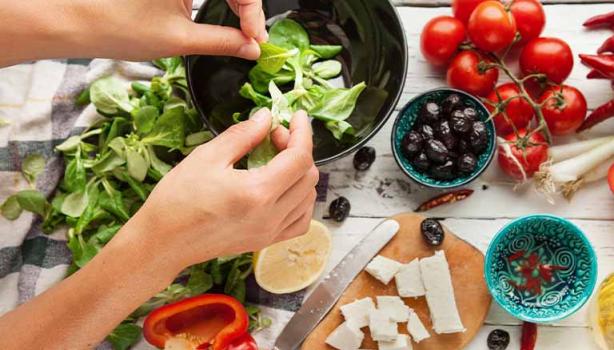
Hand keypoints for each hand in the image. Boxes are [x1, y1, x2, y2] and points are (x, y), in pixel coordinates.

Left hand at [77, 0, 265, 59]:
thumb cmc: (117, 26)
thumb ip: (223, 41)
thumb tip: (250, 48)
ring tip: (240, 28)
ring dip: (234, 1)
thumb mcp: (180, 39)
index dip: (253, 13)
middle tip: (251, 37)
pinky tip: (222, 12)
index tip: (255, 39)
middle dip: (246, 6)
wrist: (75, 19)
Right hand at [128, 108, 318, 271]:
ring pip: (308, 199)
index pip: (300, 158)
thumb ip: (243, 135)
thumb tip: (266, 118)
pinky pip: (299, 221)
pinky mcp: (264, 242)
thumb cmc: (177, 200)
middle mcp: (271, 216)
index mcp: (258, 192)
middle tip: (272, 137)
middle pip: (309, 177)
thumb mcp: (207, 156)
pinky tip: (283, 188)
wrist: (163, 243)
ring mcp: (270, 232)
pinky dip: (300, 201)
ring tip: (275, 160)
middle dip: (297, 150)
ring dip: (300, 174)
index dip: (302, 132)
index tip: (296, 117)